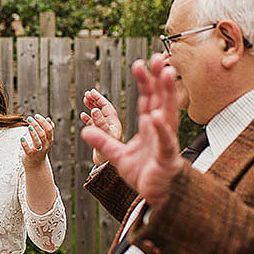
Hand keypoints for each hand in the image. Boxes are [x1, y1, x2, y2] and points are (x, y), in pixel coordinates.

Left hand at [21, 114, 53, 167]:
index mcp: (49, 140)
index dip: (43, 122)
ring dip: (33, 133)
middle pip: (43, 134)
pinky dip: (25, 144)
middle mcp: (45, 145)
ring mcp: (38, 151)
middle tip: (29, 118)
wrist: (36, 164)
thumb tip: (48, 119)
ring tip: (28, 126)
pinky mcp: (30, 155)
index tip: (36, 115)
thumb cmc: (40, 149)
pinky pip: (28, 150)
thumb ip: (47, 130)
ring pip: (37, 141)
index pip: (49, 129)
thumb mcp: (45, 140)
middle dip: (37, 125)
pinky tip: (21, 138)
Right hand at [80, 88, 122, 165]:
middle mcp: (114, 130)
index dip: (100, 99)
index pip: (108, 109)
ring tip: (85, 99)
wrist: (130, 179)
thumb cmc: (120, 163)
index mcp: (116, 128)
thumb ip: (101, 126)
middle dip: (96, 101)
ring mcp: (110, 135)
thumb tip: (95, 111)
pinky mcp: (105, 141)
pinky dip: (91, 119)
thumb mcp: (107, 142)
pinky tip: (83, 115)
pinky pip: (98, 126)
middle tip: (87, 93)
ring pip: (102, 118)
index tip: (92, 92)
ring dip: (93, 107)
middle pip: (105, 111)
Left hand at [81, 54, 182, 205]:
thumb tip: (85, 130)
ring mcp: (165, 141)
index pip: (147, 99)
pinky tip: (157, 116)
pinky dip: (161, 129)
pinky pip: (165, 141)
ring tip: (167, 74)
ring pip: (168, 113)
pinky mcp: (166, 157)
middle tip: (159, 57)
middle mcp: (159, 129)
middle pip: (160, 99)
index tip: (139, 64)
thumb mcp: (117, 156)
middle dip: (159, 78)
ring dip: (167, 93)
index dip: (145, 81)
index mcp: (149, 126)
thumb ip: (103, 142)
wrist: (156, 196)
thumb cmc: (144, 174)